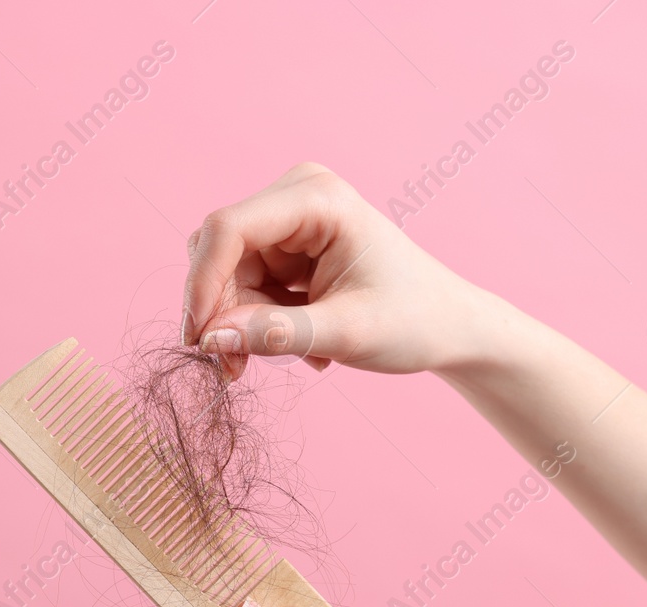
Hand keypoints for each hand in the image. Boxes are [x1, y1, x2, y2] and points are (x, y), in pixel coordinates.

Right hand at [183, 162, 505, 379]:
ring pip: (225, 274)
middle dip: (219, 313)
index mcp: (319, 199)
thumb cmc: (413, 321)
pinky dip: (257, 323)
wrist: (448, 326)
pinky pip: (242, 286)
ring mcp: (288, 221)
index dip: (202, 284)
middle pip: (219, 251)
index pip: (229, 229)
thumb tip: (211, 341)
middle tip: (234, 369)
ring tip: (291, 358)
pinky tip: (301, 344)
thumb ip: (276, 335)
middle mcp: (297, 197)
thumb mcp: (345, 334)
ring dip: (239, 324)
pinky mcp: (285, 248)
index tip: (198, 342)